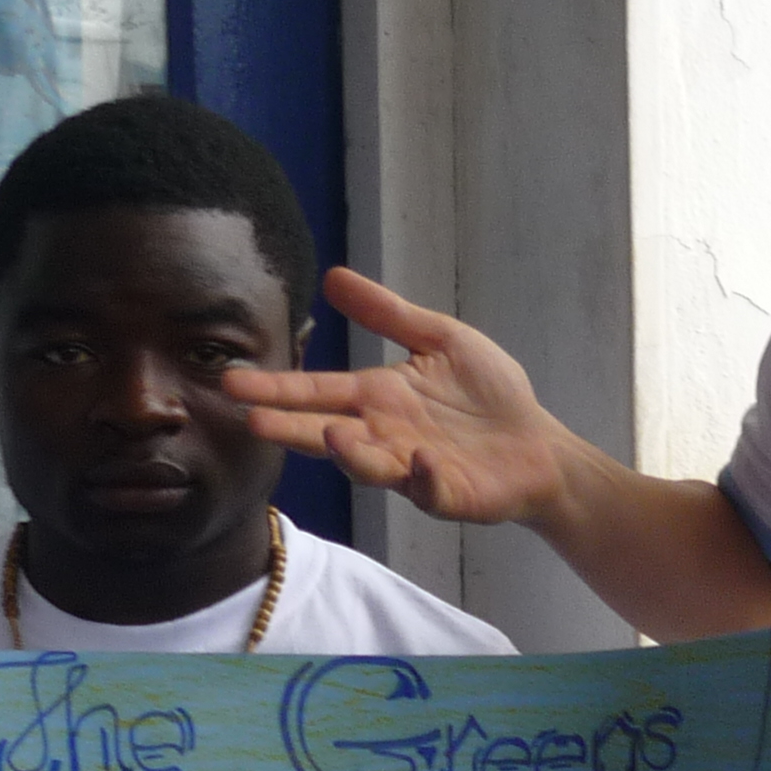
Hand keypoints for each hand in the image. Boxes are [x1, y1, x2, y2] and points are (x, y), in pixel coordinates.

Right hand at [225, 267, 580, 526]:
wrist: (537, 445)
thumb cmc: (488, 395)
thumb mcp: (439, 340)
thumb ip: (388, 314)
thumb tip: (333, 277)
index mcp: (378, 398)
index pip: (317, 392)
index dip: (277, 389)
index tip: (233, 383)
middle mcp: (385, 436)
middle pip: (326, 433)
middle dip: (289, 428)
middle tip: (251, 420)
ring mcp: (412, 469)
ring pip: (370, 467)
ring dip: (352, 455)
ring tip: (333, 435)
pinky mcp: (447, 494)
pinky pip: (428, 490)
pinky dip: (422, 478)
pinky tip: (420, 461)